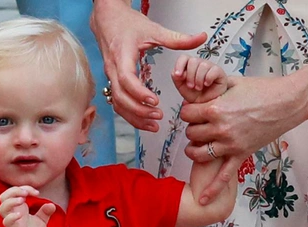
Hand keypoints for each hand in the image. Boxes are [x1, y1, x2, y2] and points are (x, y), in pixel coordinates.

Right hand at [0, 186, 55, 226]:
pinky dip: (11, 217)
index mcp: (19, 208)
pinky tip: (19, 214)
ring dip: (11, 201)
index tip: (37, 192)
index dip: (25, 188)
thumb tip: (51, 205)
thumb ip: (45, 212)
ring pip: (2, 208)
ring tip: (22, 200)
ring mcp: (12, 222)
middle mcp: (13, 213)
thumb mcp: (41, 221)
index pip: (15, 192)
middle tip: (26, 193)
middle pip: (3, 196)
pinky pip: (7, 222)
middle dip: (14, 190)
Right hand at [90, 0, 205, 131]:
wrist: (107, 20)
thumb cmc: (127, 24)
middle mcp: (113, 69)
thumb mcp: (153, 29)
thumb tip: (200, 38)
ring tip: (153, 125)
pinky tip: (144, 120)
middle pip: (120, 97)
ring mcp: (110, 77)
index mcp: (122, 55)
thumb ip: (177, 38)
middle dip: (138, 111)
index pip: (126, 79)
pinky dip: (130, 114)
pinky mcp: (112, 82)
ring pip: (117, 104)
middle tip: (158, 117)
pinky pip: (118, 103)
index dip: (139, 92)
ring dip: (134, 117)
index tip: (154, 100)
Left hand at [172, 55, 227, 103]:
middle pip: (193, 61)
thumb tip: (176, 72)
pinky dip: (208, 79)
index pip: (184, 57)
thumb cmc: (195, 94)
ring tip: (199, 87)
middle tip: (191, 86)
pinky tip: (207, 83)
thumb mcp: (181, 87)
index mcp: (189, 66)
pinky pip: (213, 70)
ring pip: (203, 65)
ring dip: (198, 79)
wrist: (205, 103)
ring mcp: (210, 66)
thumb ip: (177, 78)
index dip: (180, 65)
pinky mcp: (219, 71)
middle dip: (190, 76)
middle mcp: (199, 64)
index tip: (178, 75)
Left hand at [180, 64, 307, 203]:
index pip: (186, 114)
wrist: (288, 102)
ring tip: (196, 147)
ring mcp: (230, 144)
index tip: (194, 111)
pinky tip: (202, 200)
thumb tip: (200, 89)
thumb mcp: (233, 83)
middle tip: (200, 125)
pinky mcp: (241, 154)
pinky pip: (223, 176)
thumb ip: (213, 89)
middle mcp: (220, 129)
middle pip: (191, 133)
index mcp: (215, 109)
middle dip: (193, 128)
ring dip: (195, 150)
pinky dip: (212, 190)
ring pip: (199, 153)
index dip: (188, 112)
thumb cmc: (262, 89)